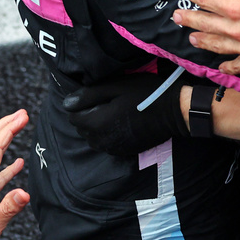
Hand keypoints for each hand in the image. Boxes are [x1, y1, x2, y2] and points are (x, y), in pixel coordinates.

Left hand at [62, 72, 186, 154]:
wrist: (174, 111)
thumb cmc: (145, 94)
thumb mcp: (116, 87)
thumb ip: (89, 95)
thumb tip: (66, 103)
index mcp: (97, 123)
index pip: (73, 116)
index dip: (81, 104)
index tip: (97, 95)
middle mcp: (101, 140)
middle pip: (82, 128)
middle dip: (89, 115)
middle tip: (107, 101)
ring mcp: (113, 148)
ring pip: (93, 137)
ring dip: (98, 125)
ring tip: (114, 112)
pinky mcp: (124, 151)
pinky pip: (106, 143)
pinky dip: (109, 134)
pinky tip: (122, 123)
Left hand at [176, 0, 239, 72]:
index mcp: (238, 7)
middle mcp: (237, 29)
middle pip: (206, 23)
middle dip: (190, 18)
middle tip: (177, 15)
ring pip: (217, 45)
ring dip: (202, 40)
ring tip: (192, 37)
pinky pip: (238, 66)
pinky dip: (227, 66)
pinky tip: (221, 66)